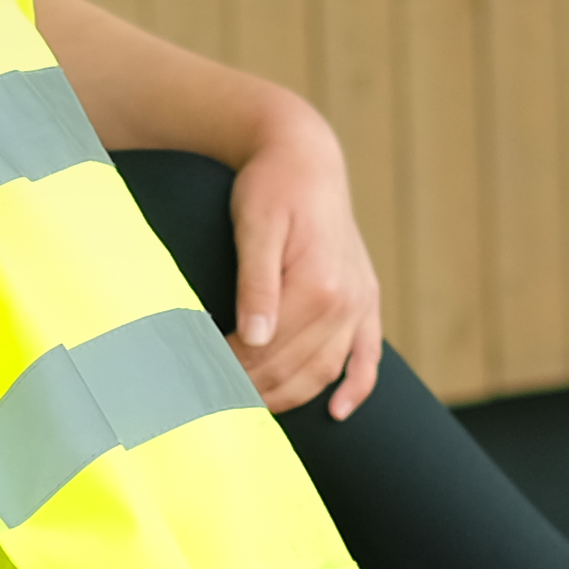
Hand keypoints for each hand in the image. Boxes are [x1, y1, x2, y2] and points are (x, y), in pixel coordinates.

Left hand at [221, 103, 390, 418]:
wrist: (306, 156)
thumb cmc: (271, 186)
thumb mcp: (255, 226)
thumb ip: (256, 284)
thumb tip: (253, 339)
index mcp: (319, 284)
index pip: (270, 350)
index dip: (234, 371)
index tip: (200, 381)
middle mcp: (347, 299)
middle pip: (296, 366)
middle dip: (255, 389)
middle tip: (215, 402)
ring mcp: (360, 301)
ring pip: (327, 370)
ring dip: (292, 395)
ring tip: (253, 409)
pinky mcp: (366, 299)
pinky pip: (369, 356)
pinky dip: (356, 387)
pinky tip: (339, 412)